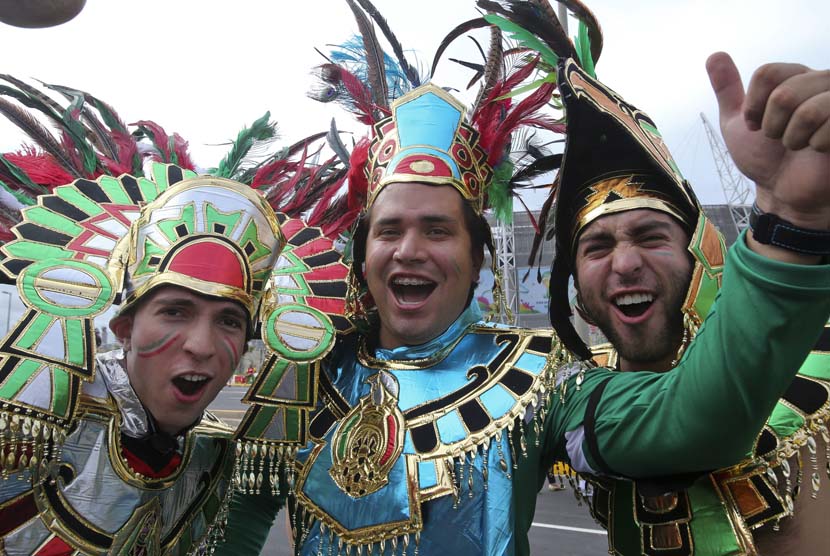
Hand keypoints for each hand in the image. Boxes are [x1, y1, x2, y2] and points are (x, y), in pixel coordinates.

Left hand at [706, 52, 829, 232]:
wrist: (783, 192)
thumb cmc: (764, 158)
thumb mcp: (737, 123)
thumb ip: (728, 89)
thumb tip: (714, 54)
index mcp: (795, 77)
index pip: (767, 73)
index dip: (754, 106)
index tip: (755, 125)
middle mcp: (822, 83)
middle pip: (784, 93)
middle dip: (772, 126)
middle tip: (778, 139)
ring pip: (806, 109)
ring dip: (792, 137)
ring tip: (797, 145)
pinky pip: (828, 124)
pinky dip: (814, 145)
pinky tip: (817, 150)